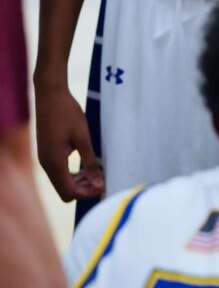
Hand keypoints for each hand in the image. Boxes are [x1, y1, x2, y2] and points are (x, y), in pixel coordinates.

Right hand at [34, 85, 103, 200]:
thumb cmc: (67, 113)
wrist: (50, 94)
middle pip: (65, 190)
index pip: (69, 192)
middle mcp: (46, 164)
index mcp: (54, 163)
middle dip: (84, 189)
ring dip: (79, 181)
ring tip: (97, 172)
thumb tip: (99, 184)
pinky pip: (59, 171)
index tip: (104, 185)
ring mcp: (45, 158)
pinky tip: (88, 164)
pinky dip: (73, 172)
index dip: (87, 193)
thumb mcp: (83, 138)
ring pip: (62, 181)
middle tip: (103, 179)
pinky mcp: (47, 152)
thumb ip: (90, 163)